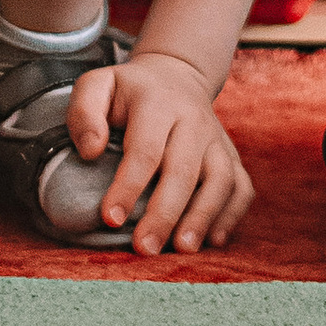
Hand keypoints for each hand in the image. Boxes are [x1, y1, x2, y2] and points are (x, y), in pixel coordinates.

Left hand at [64, 48, 253, 255]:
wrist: (177, 75)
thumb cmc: (129, 91)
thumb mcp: (97, 86)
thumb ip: (84, 113)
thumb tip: (91, 151)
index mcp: (157, 103)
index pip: (145, 149)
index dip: (128, 186)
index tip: (111, 218)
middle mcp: (193, 120)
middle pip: (183, 171)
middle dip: (164, 213)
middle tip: (145, 248)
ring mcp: (217, 139)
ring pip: (220, 180)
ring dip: (203, 217)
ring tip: (183, 249)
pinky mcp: (231, 155)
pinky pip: (241, 187)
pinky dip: (232, 214)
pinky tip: (213, 240)